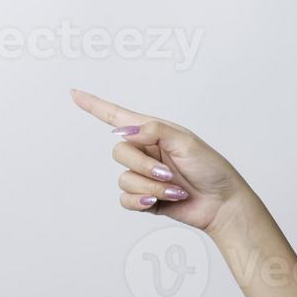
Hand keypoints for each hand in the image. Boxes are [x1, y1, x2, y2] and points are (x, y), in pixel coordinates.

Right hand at [70, 88, 252, 234]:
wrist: (221, 203)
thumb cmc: (211, 168)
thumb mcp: (186, 141)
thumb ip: (154, 131)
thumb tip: (125, 131)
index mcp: (154, 132)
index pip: (118, 116)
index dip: (95, 105)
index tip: (74, 94)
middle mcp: (145, 151)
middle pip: (120, 153)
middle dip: (143, 166)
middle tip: (169, 172)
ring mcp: (144, 175)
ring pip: (124, 178)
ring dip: (150, 186)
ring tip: (174, 189)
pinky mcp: (145, 198)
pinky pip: (125, 199)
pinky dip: (142, 201)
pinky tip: (160, 201)